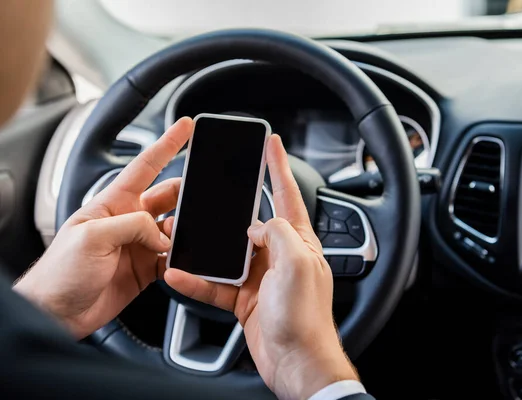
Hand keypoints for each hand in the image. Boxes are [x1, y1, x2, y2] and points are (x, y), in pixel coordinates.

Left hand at [13, 117, 192, 338]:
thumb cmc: (59, 272)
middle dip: (187, 194)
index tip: (186, 127)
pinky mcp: (146, 269)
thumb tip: (163, 233)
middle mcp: (128, 220)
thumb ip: (132, 226)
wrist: (56, 313)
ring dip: (186, 231)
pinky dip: (184, 258)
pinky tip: (185, 260)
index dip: (167, 144)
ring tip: (189, 237)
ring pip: (175, 228)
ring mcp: (139, 245)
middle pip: (168, 197)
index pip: (145, 166)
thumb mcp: (92, 237)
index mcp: (112, 203)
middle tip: (201, 199)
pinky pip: (174, 258)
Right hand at [164, 135, 357, 399]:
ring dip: (206, 249)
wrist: (297, 363)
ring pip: (227, 254)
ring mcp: (262, 278)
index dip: (278, 166)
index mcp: (298, 242)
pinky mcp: (246, 299)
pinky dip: (197, 280)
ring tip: (185, 239)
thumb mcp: (296, 263)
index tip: (271, 143)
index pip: (288, 194)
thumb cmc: (306, 318)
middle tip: (213, 193)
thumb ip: (276, 232)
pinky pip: (216, 284)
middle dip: (232, 208)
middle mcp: (280, 256)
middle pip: (252, 222)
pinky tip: (180, 275)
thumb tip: (254, 226)